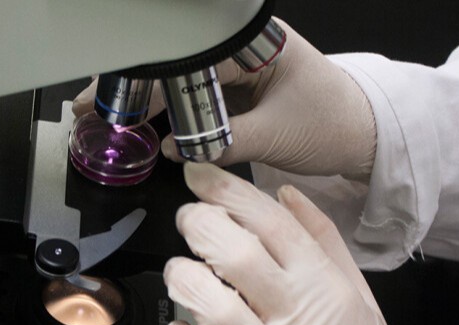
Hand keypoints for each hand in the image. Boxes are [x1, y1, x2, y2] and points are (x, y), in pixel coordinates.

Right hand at [72, 18, 376, 181]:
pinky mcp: (237, 93)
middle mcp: (241, 49)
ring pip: (181, 82)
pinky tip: (144, 126)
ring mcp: (237, 71)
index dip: (146, 76)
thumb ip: (220, 142)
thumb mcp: (276, 134)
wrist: (364, 137)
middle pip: (175, 63)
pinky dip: (169, 115)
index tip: (113, 95)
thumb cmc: (335, 123)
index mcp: (254, 41)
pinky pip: (195, 101)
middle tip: (94, 107)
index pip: (187, 54)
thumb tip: (173, 149)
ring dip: (147, 101)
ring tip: (109, 118)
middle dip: (134, 86)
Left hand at [163, 163, 458, 324]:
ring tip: (183, 274)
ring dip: (180, 276)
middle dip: (196, 223)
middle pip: (228, 249)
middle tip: (189, 221)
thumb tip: (286, 195)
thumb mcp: (362, 298)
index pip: (267, 221)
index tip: (199, 175)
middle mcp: (294, 317)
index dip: (224, 189)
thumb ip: (324, 241)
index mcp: (324, 287)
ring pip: (202, 298)